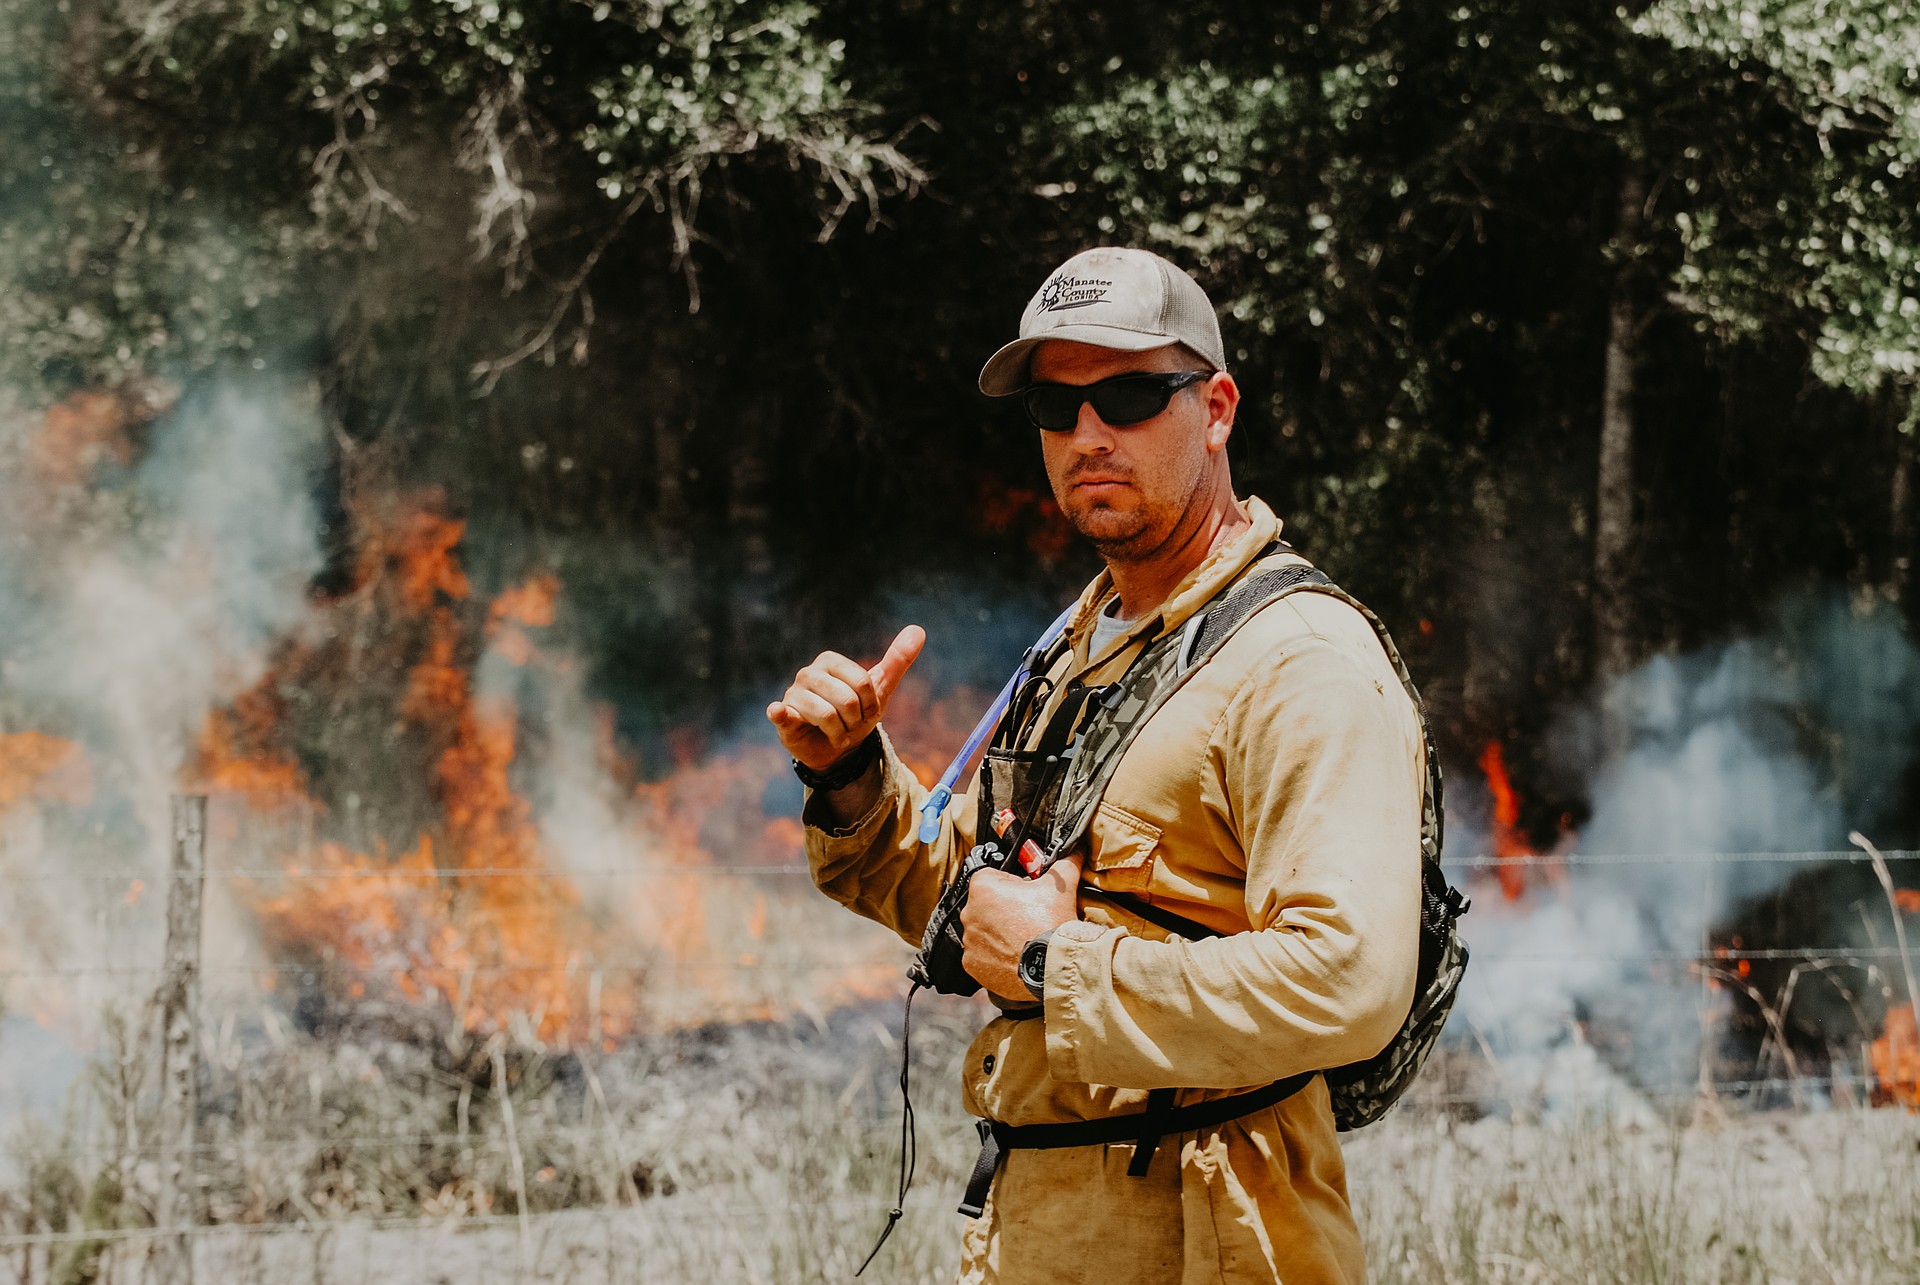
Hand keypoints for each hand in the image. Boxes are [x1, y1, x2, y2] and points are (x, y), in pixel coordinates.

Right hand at [767, 625, 925, 771]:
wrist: (836, 748)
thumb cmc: (855, 714)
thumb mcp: (879, 688)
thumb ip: (897, 659)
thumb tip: (918, 629)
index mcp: (830, 661)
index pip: (862, 683)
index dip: (871, 706)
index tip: (867, 713)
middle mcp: (808, 673)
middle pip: (846, 700)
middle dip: (855, 721)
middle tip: (850, 726)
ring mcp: (793, 694)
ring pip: (827, 715)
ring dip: (839, 734)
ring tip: (836, 735)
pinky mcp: (782, 716)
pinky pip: (781, 712)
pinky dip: (782, 712)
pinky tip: (781, 711)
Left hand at [960, 852, 1083, 1001]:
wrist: (1052, 967)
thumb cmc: (1051, 925)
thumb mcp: (1061, 886)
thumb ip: (1065, 862)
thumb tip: (1075, 851)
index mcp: (983, 887)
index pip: (994, 877)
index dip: (1013, 884)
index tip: (1027, 894)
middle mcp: (969, 913)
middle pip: (988, 904)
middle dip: (1005, 909)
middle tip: (1029, 917)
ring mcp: (970, 941)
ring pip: (985, 930)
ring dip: (1000, 932)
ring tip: (1024, 937)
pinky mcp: (972, 964)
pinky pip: (982, 955)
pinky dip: (995, 956)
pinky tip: (1015, 955)